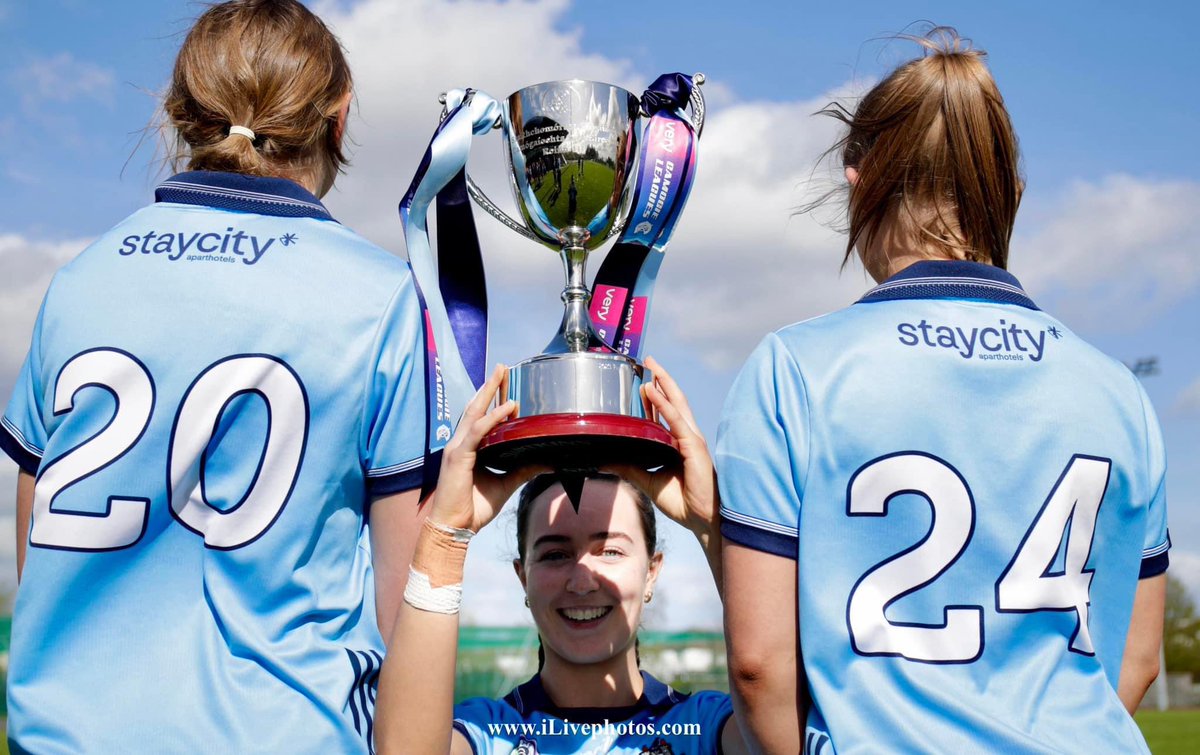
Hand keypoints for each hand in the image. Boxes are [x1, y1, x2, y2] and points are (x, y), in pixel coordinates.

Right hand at [429, 364, 547, 531]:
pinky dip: (493, 418)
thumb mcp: (505, 484)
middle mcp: (461, 443)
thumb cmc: (473, 508)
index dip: (494, 400)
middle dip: (489, 386)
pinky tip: (508, 408)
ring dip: (489, 392)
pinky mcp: (459, 456)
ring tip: (501, 374)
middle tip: (502, 367)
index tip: (509, 386)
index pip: (481, 417)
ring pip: (474, 412)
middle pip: (476, 407)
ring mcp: (458, 447)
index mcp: (468, 448)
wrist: (455, 528)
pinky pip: (478, 431)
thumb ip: (523, 469)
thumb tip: (545, 460)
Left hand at [607, 356, 717, 539]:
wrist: (700, 518)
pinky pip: (675, 420)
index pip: (664, 413)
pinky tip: (652, 391)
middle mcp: (685, 436)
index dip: (653, 397)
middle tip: (648, 361)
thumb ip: (629, 466)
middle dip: (661, 379)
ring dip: (663, 383)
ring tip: (651, 366)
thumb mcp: (647, 480)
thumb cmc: (682, 501)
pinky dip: (663, 404)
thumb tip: (606, 459)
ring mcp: (691, 438)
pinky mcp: (693, 445)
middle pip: (673, 400)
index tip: (641, 382)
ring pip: (676, 403)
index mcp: (676, 443)